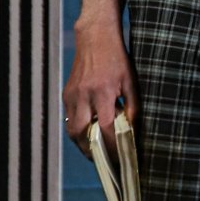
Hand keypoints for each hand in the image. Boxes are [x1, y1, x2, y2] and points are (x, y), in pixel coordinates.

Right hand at [62, 17, 141, 160]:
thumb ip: (132, 106)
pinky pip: (70, 119)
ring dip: (83, 145)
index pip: (106, 128)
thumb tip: (133, 129)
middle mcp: (84, 96)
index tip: (119, 161)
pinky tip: (89, 135)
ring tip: (96, 153)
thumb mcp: (131, 80)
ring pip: (73, 130)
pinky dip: (78, 131)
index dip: (112, 147)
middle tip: (104, 163)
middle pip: (83, 135)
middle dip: (93, 152)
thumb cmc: (118, 59)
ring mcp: (72, 96)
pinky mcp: (66, 94)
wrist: (95, 38)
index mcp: (103, 93)